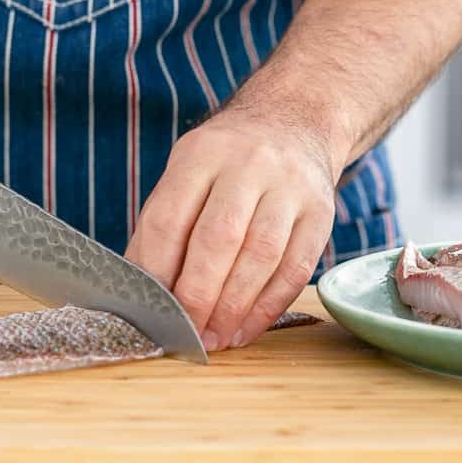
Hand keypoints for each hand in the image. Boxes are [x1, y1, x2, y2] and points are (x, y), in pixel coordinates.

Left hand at [126, 90, 341, 350]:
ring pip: (260, 256)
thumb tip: (140, 288)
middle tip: (185, 335)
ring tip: (213, 339)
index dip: (156, 270)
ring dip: (233, 308)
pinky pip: (295, 268)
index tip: (149, 310)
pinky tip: (245, 329)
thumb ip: (163, 223)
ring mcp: (290, 187)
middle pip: (218, 238)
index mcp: (201, 154)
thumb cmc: (225, 162)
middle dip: (197, 295)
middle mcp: (247, 165)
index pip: (170, 218)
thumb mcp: (186, 171)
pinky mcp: (321, 212)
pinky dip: (268, 307)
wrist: (293, 122)